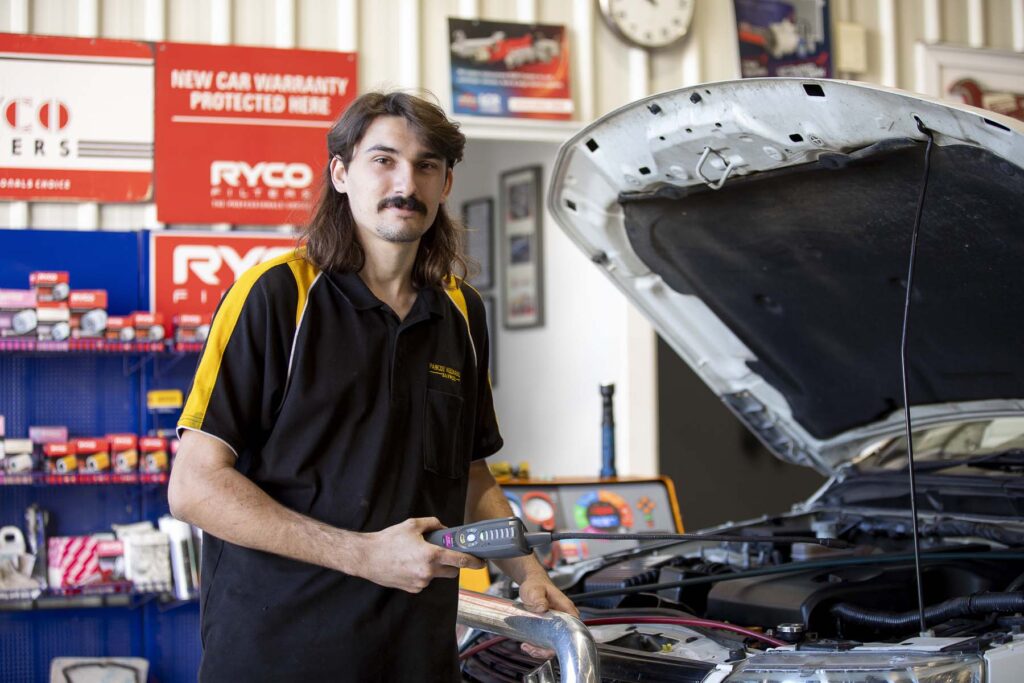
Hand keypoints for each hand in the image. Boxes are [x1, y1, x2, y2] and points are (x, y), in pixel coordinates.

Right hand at [357, 517, 483, 592]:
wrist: (367, 557)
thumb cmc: (388, 540)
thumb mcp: (412, 525)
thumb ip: (432, 524)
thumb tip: (444, 528)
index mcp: (430, 555)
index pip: (460, 560)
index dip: (474, 562)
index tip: (481, 562)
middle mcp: (428, 572)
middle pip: (453, 571)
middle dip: (453, 563)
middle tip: (445, 552)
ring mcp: (420, 583)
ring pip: (438, 576)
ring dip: (436, 567)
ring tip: (420, 556)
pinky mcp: (413, 589)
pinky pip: (425, 581)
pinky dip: (424, 573)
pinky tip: (411, 564)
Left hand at [517, 571, 579, 658]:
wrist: (532, 582)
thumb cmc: (536, 584)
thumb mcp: (535, 589)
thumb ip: (538, 597)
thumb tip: (542, 607)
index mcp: (567, 609)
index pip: (571, 632)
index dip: (561, 644)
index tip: (545, 646)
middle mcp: (565, 619)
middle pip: (562, 642)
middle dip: (546, 650)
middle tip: (530, 648)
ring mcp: (557, 624)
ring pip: (554, 644)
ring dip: (540, 650)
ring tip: (526, 646)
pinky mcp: (549, 628)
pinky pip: (547, 641)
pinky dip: (538, 646)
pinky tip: (527, 644)